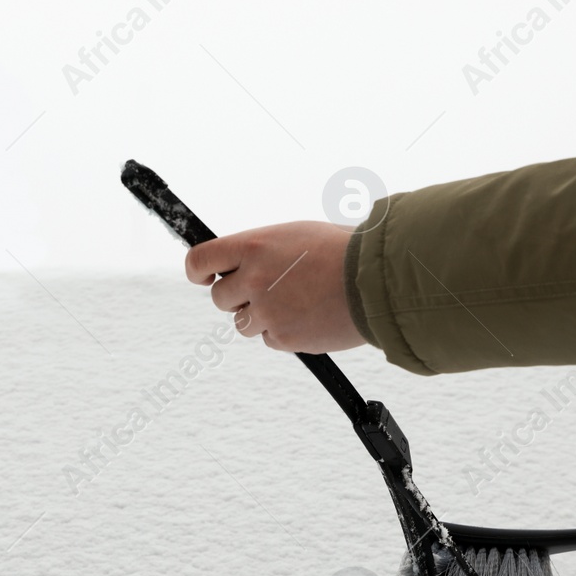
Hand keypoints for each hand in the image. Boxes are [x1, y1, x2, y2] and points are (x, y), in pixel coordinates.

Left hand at [184, 221, 364, 351]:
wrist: (376, 282)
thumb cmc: (344, 251)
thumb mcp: (295, 236)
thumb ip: (262, 252)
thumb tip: (244, 263)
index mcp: (253, 246)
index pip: (200, 260)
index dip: (198, 272)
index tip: (205, 277)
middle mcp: (253, 279)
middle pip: (220, 298)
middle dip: (238, 297)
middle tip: (267, 291)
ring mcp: (266, 312)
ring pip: (243, 323)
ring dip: (262, 316)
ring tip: (297, 302)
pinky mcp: (283, 338)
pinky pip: (270, 339)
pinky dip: (285, 332)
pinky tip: (310, 316)